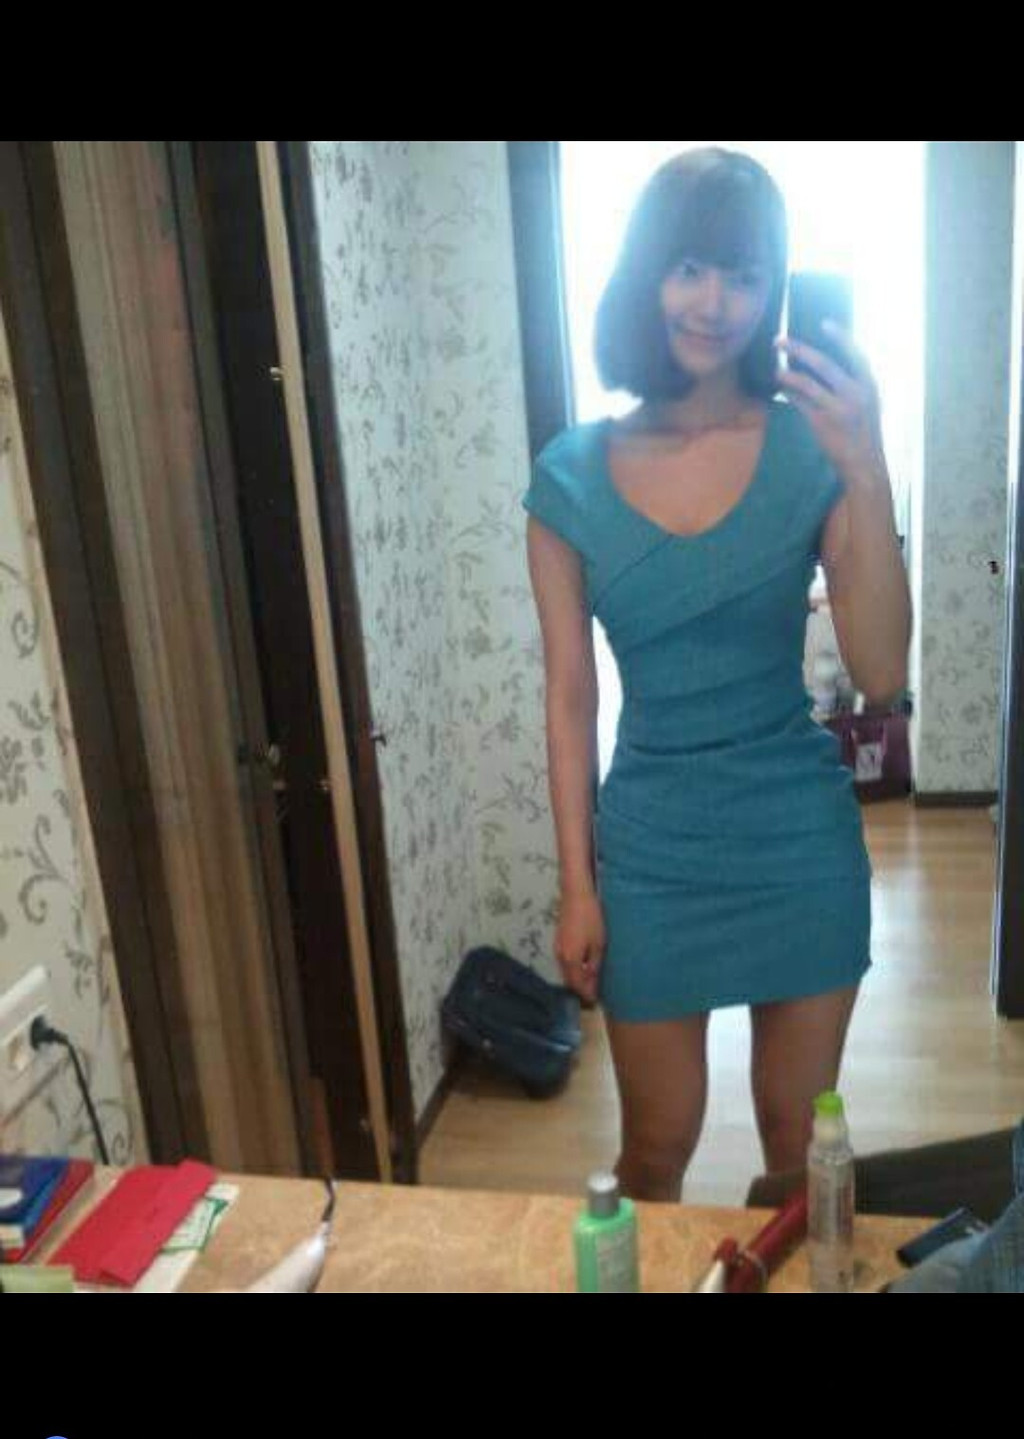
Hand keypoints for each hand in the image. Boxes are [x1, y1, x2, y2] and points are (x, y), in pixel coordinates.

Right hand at [555, 888, 604, 1005]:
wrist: (576, 895)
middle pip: (569, 980)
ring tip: (590, 983)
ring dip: (577, 979)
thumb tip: (592, 982)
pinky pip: (565, 962)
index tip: (595, 1003)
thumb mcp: (598, 944)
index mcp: (571, 960)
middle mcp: (561, 957)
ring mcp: (558, 948)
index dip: (586, 995)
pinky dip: (574, 969)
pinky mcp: (559, 941)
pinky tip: (584, 967)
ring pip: (566, 971)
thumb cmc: (591, 918)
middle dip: (580, 989)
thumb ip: (594, 965)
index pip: (577, 985)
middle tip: (593, 996)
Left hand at [775, 323, 887, 484]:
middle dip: (799, 350)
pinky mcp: (822, 424)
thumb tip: (825, 362)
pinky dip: (789, 393)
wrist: (864, 463)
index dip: (840, 337)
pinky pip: (799, 403)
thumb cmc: (864, 431)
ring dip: (787, 374)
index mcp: (869, 385)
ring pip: (807, 384)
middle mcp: (855, 394)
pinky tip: (780, 388)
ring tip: (775, 369)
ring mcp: (838, 409)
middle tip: (780, 341)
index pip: (855, 354)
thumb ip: (854, 383)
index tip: (824, 323)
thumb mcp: (868, 403)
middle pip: (824, 364)